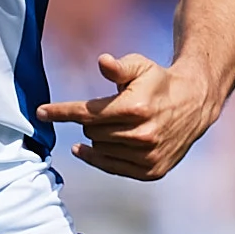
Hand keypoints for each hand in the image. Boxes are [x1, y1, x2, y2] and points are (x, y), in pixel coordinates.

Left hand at [36, 52, 217, 181]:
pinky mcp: (151, 171)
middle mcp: (142, 136)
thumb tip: (102, 61)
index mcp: (136, 109)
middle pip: (91, 132)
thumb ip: (118, 67)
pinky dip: (100, 157)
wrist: (194, 104)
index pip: (86, 114)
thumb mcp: (140, 66)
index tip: (40, 113)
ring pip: (99, 149)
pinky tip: (91, 148)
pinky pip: (111, 167)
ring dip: (99, 138)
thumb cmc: (159, 82)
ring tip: (117, 125)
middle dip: (90, 121)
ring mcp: (147, 157)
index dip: (60, 112)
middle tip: (107, 111)